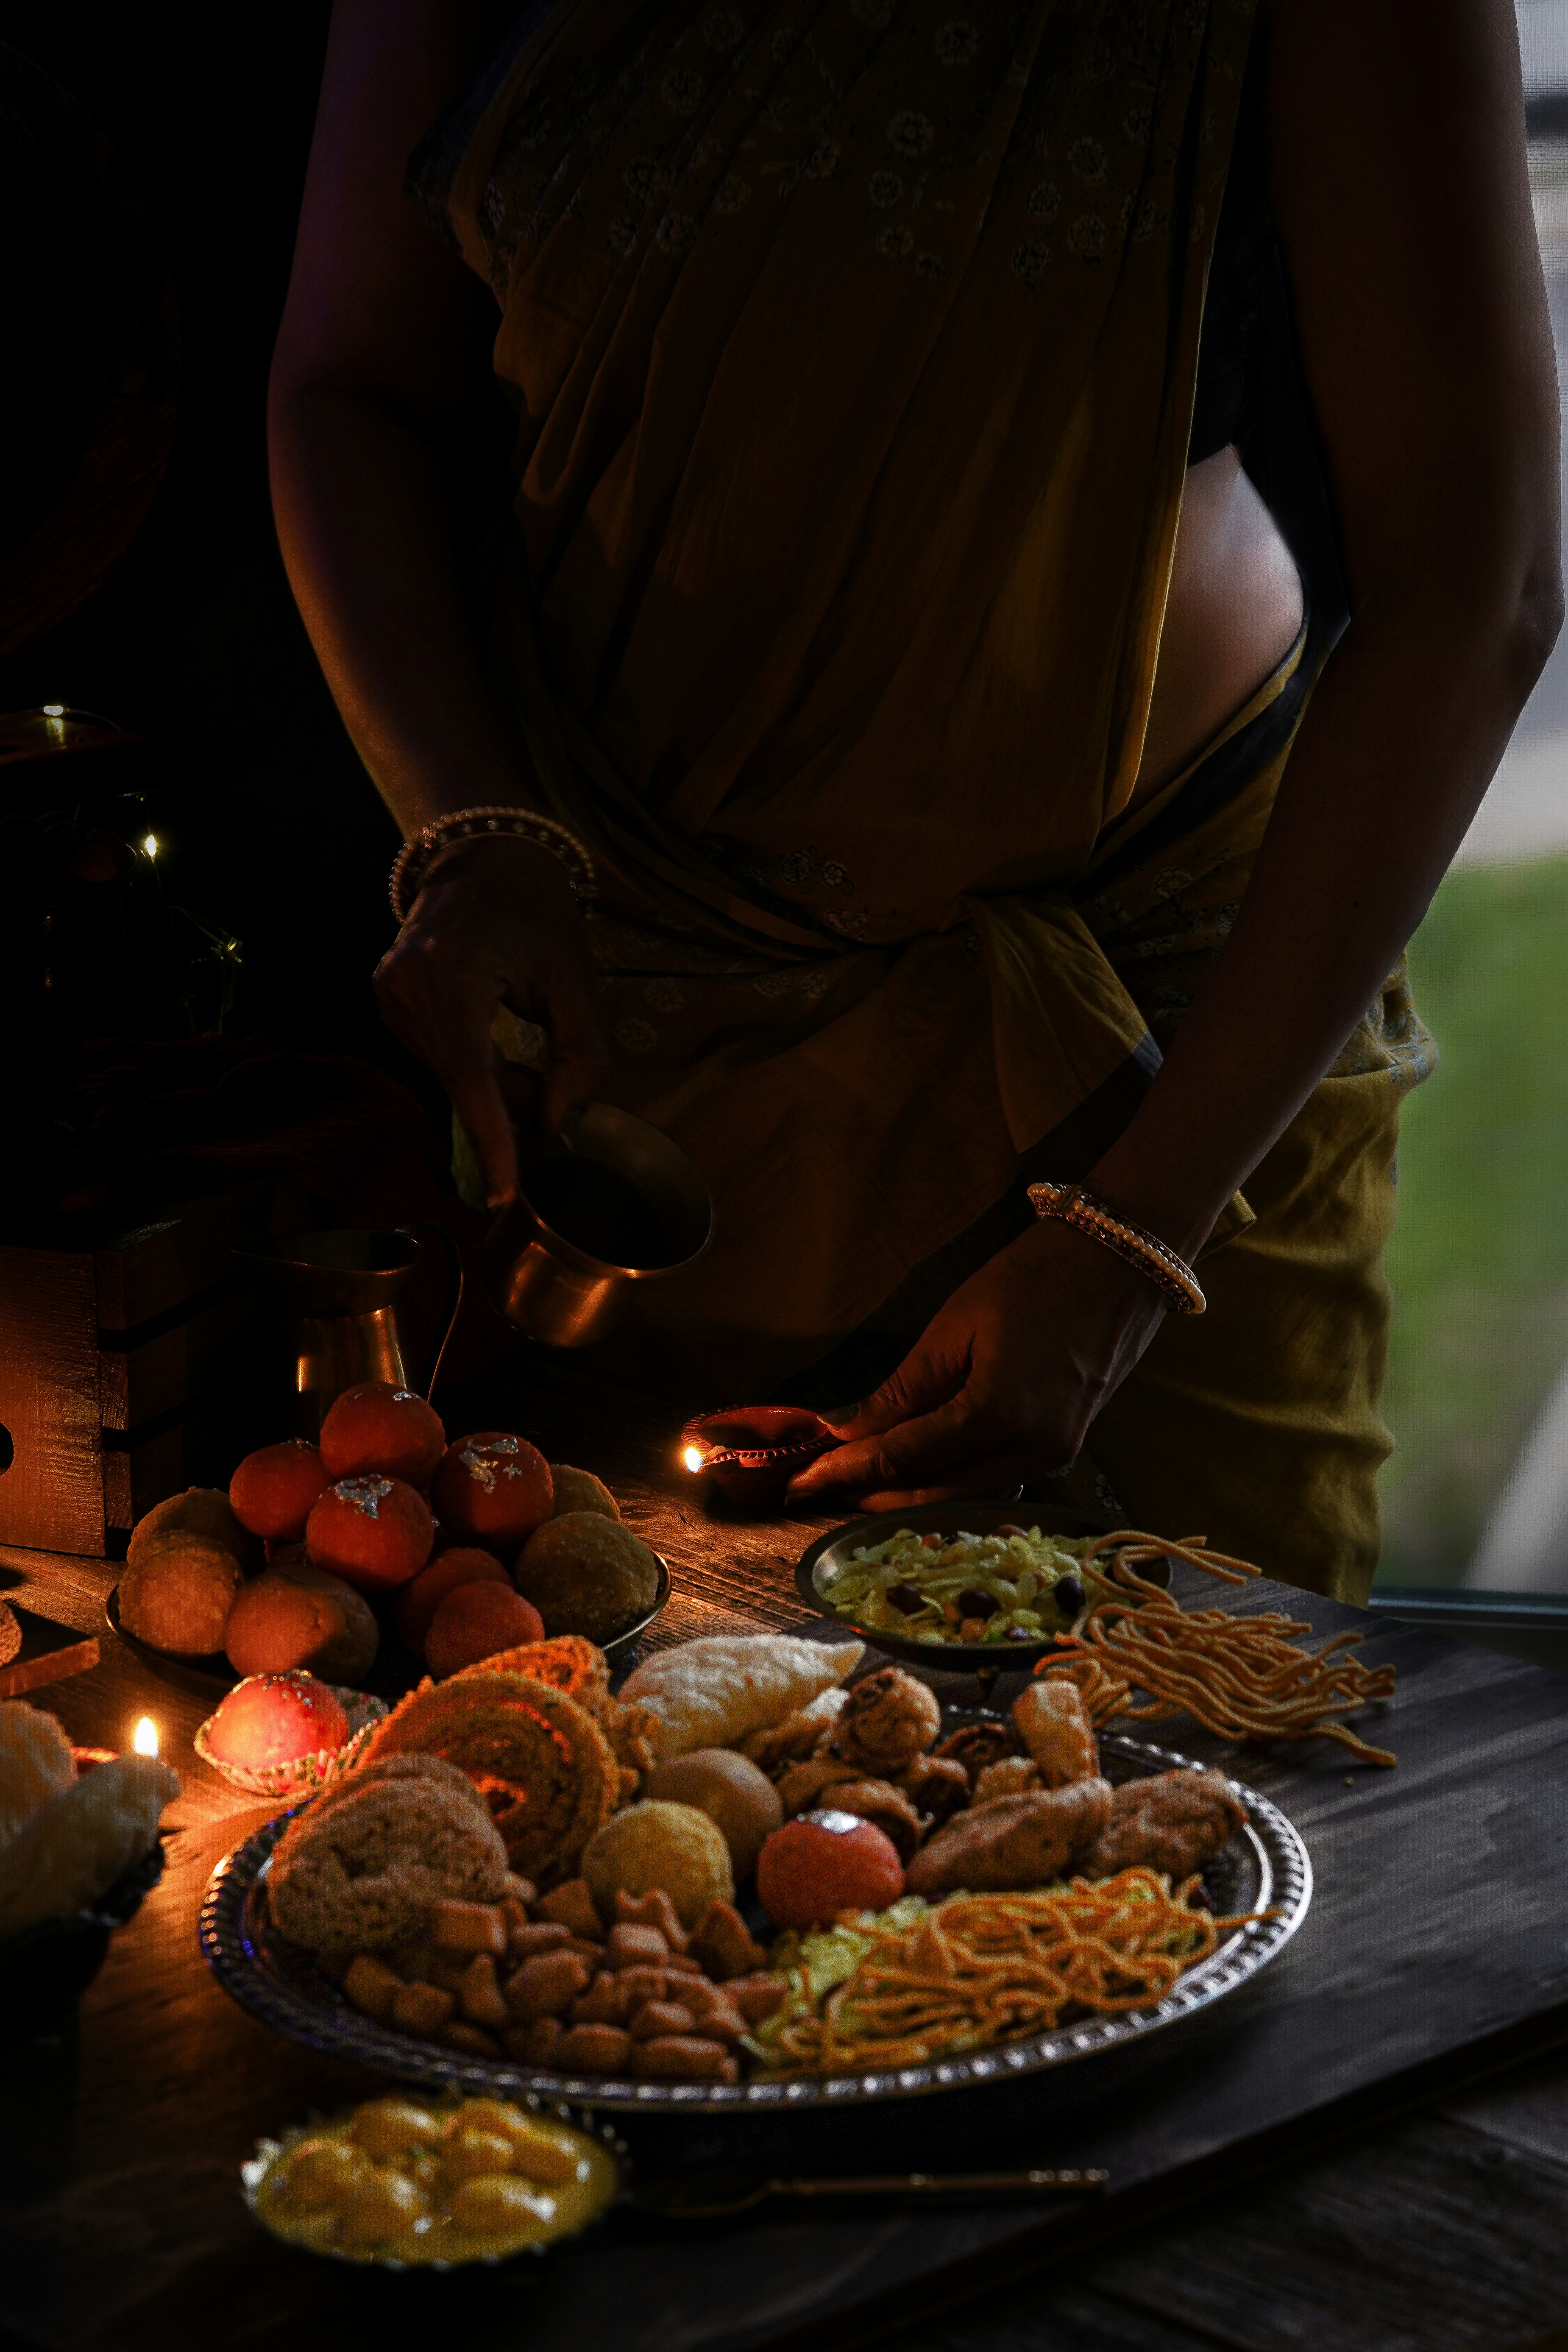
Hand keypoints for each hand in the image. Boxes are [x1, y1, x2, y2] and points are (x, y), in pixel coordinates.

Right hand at [373, 834, 609, 1205]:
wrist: (482, 850)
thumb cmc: (537, 910)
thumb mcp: (577, 979)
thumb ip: (580, 1056)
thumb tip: (557, 1125)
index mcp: (456, 972)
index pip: (472, 1077)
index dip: (491, 1140)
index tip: (505, 1194)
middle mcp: (409, 983)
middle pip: (460, 1079)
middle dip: (507, 1105)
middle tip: (551, 1093)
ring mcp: (390, 990)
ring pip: (447, 1073)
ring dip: (491, 1083)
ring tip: (526, 1054)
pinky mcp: (388, 995)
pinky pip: (435, 1054)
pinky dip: (471, 1063)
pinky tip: (494, 1039)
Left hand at [785, 1217, 1170, 1510]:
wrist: (1118, 1262)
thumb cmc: (1034, 1278)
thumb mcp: (955, 1327)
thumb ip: (902, 1390)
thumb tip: (845, 1430)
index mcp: (999, 1414)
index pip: (904, 1458)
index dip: (847, 1471)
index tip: (800, 1479)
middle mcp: (1032, 1449)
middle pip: (934, 1493)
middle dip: (872, 1495)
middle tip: (818, 1488)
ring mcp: (1054, 1455)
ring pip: (964, 1495)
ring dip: (909, 1494)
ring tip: (856, 1483)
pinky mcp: (1064, 1447)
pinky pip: (994, 1479)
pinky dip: (950, 1479)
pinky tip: (915, 1471)